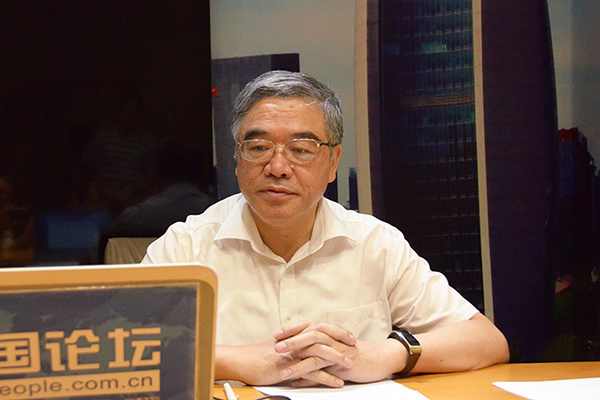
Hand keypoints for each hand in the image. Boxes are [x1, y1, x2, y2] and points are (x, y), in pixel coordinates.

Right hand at [215, 322, 354, 386]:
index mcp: (295, 334)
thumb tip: (304, 343)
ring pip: (320, 352)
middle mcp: (296, 340)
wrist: (243, 361)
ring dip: (337, 359)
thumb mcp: (279, 346)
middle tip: (355, 345)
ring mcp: (293, 352)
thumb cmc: (258, 356)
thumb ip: (293, 343)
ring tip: (350, 367)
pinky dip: (326, 377)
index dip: (335, 330)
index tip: (348, 335)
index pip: (319, 328)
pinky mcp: (290, 366)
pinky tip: (337, 382)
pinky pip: (312, 371)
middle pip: (323, 335)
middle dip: (341, 339)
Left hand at [274, 322, 406, 387]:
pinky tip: (298, 383)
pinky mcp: (341, 365)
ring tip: (282, 369)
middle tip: (274, 346)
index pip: (306, 328)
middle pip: (307, 336)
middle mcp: (331, 340)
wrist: (380, 357)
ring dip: (296, 362)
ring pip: (313, 354)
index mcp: (329, 334)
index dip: (291, 330)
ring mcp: (336, 352)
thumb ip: (321, 351)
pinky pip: (323, 370)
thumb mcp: (337, 350)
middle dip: (290, 341)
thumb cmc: (358, 354)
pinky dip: (309, 377)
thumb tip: (303, 359)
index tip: (276, 335)